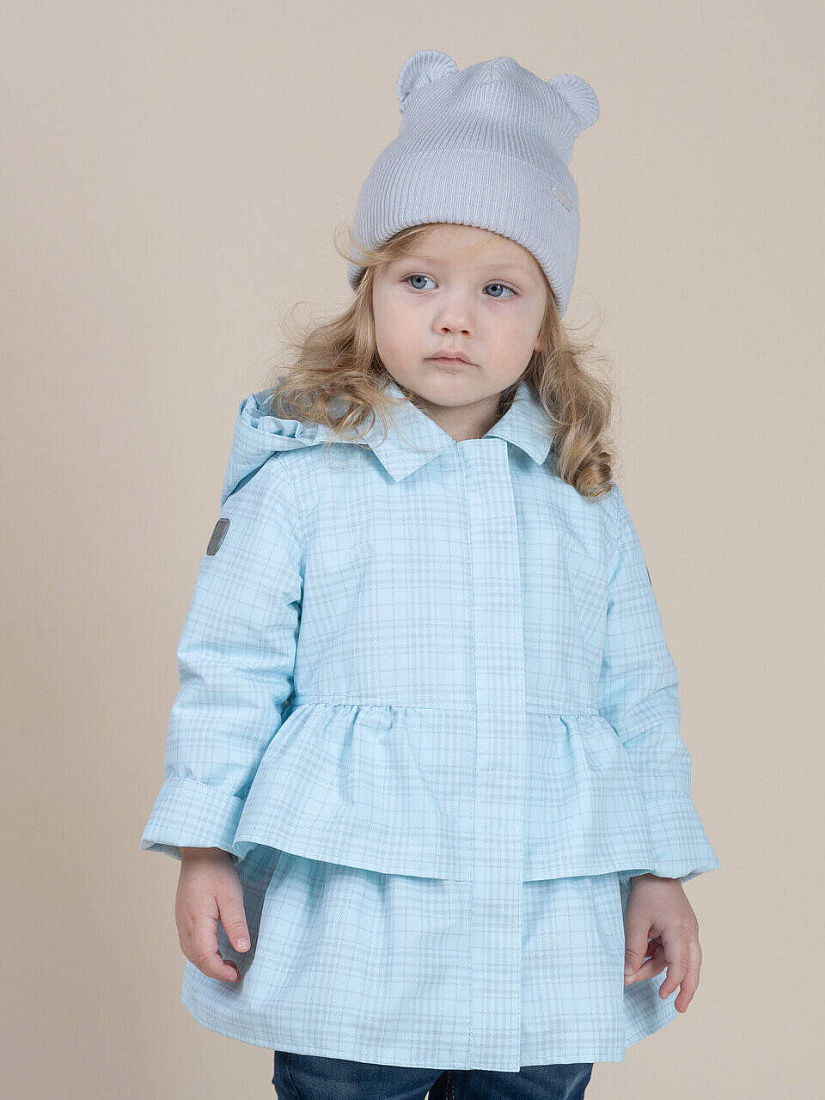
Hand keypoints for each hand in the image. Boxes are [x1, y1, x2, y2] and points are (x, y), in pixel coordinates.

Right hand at [175, 847, 250, 981]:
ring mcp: (181, 920)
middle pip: (195, 958)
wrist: (199, 850)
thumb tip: (242, 950)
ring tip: (227, 964)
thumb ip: (235, 924)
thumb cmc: (216, 870)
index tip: (237, 976)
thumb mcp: (232, 896)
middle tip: (235, 973)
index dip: (220, 971)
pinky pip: (189, 942)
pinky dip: (201, 952)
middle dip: (214, 971)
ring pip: (190, 952)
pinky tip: (214, 949)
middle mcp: (184, 924)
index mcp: (196, 921)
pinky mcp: (183, 915)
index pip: (205, 957)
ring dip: (207, 963)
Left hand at [622, 873, 702, 1011]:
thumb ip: (633, 949)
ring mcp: (687, 930)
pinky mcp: (680, 928)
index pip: (680, 965)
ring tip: (644, 981)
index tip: (662, 996)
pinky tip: (644, 962)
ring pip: (680, 959)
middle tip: (680, 1008)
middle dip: (686, 988)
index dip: (672, 983)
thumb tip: (627, 975)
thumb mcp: (635, 921)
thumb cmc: (646, 892)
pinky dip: (661, 957)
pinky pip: (674, 949)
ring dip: (664, 970)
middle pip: (693, 967)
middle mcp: (689, 933)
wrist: (656, 868)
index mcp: (681, 931)